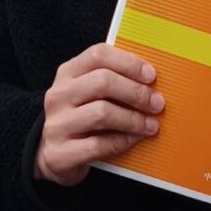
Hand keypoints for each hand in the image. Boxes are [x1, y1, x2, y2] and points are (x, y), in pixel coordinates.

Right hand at [35, 43, 163, 186]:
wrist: (54, 155)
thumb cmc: (83, 117)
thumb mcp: (91, 94)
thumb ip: (114, 81)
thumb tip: (151, 80)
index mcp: (68, 72)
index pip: (98, 55)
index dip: (128, 63)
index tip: (151, 76)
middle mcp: (58, 95)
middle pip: (102, 82)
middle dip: (136, 92)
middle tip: (157, 104)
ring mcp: (56, 124)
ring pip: (101, 113)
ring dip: (133, 119)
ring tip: (151, 125)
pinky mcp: (59, 153)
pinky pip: (98, 144)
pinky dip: (122, 141)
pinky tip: (134, 139)